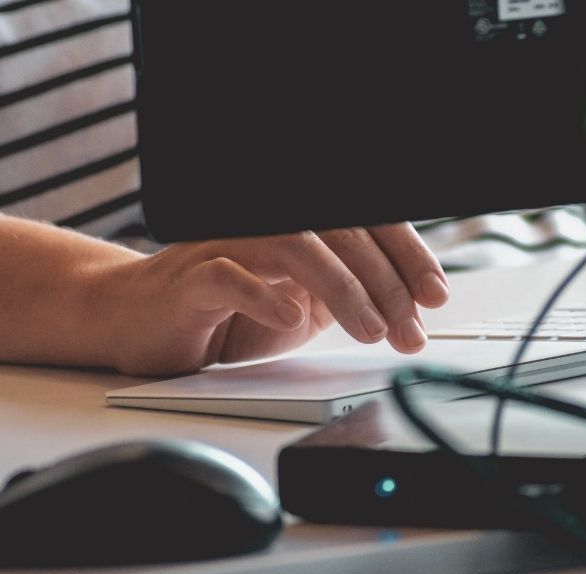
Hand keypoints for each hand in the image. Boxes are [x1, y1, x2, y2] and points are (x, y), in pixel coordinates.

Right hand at [97, 223, 448, 375]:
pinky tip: (291, 318)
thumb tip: (410, 303)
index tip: (435, 295)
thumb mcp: (304, 305)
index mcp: (301, 229)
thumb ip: (348, 294)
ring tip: (371, 329)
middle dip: (386, 283)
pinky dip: (264, 295)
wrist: (144, 322)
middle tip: (411, 328)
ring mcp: (228, 245)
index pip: (365, 225)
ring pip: (295, 246)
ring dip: (343, 289)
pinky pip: (230, 276)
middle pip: (341, 232)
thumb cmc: (228, 312)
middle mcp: (268, 225)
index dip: (406, 255)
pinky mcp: (191, 277)